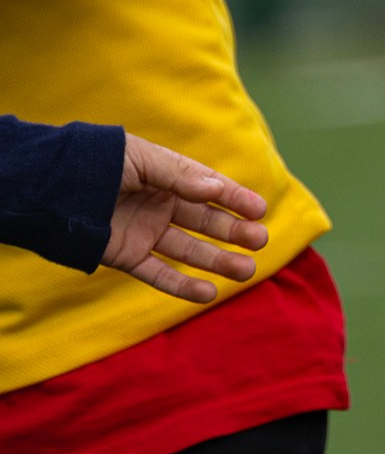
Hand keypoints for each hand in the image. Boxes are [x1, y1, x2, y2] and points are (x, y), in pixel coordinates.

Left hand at [101, 136, 268, 303]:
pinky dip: (183, 286)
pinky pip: (159, 273)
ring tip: (247, 271)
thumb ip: (179, 176)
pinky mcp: (128, 256)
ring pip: (189, 250)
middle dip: (234, 232)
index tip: (259, 210)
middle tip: (261, 242)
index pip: (209, 189)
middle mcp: (160, 205)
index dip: (235, 199)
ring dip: (218, 261)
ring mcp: (145, 232)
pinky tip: (209, 293)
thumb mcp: (143, 160)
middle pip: (205, 221)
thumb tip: (216, 189)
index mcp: (167, 177)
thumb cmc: (100, 164)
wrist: (54, 188)